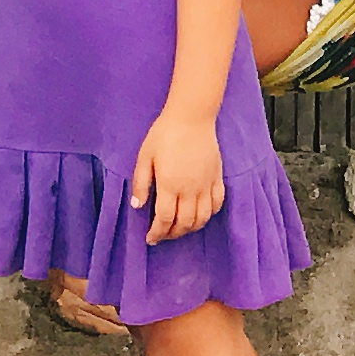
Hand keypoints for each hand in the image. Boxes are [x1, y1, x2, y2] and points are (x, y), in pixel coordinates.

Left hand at [130, 107, 225, 243]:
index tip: (150, 239)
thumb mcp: (144, 156)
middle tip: (163, 235)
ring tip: (180, 228)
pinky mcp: (217, 178)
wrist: (191, 116)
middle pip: (184, 223)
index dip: (157, 233)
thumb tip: (137, 206)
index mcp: (170, 184)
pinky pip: (217, 204)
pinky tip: (200, 215)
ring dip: (191, 228)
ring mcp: (206, 184)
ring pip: (203, 218)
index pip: (165, 219)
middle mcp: (190, 189)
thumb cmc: (164, 134)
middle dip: (173, 234)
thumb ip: (141, 183)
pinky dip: (209, 215)